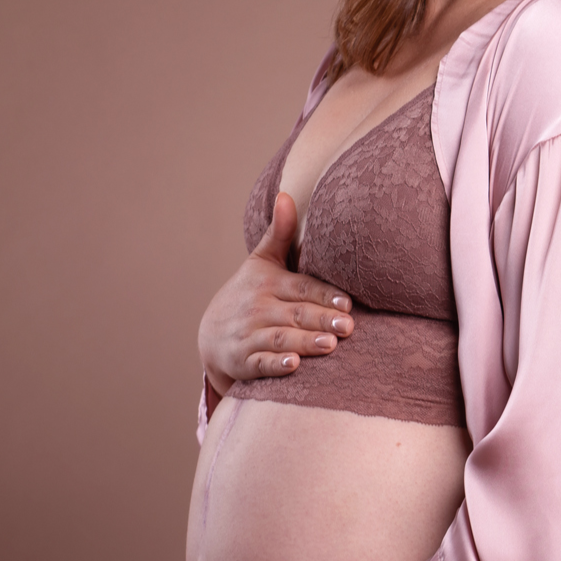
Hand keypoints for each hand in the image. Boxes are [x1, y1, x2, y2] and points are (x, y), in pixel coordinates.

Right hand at [197, 191, 353, 397]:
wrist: (212, 334)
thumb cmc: (248, 294)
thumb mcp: (261, 263)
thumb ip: (279, 233)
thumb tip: (286, 194)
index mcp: (269, 283)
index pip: (302, 288)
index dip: (325, 295)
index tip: (348, 302)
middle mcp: (259, 308)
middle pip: (295, 314)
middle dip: (322, 320)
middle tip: (348, 327)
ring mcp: (249, 335)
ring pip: (280, 339)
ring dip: (304, 342)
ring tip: (330, 345)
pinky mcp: (243, 361)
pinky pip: (260, 363)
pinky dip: (276, 365)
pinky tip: (294, 366)